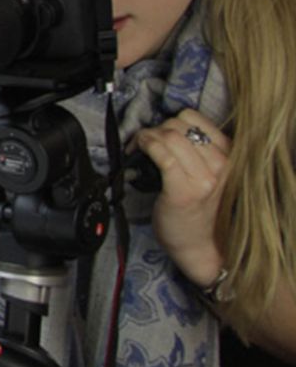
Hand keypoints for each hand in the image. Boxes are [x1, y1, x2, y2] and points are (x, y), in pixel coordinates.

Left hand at [133, 109, 229, 287]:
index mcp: (229, 156)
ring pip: (169, 135)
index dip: (170, 121)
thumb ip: (199, 153)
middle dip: (156, 129)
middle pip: (179, 124)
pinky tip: (137, 151)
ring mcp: (203, 178)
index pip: (195, 118)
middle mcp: (221, 165)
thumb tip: (165, 132)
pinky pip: (162, 154)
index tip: (158, 133)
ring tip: (138, 148)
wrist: (203, 247)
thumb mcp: (210, 176)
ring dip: (146, 136)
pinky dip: (145, 146)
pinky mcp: (183, 191)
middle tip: (144, 143)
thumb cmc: (200, 213)